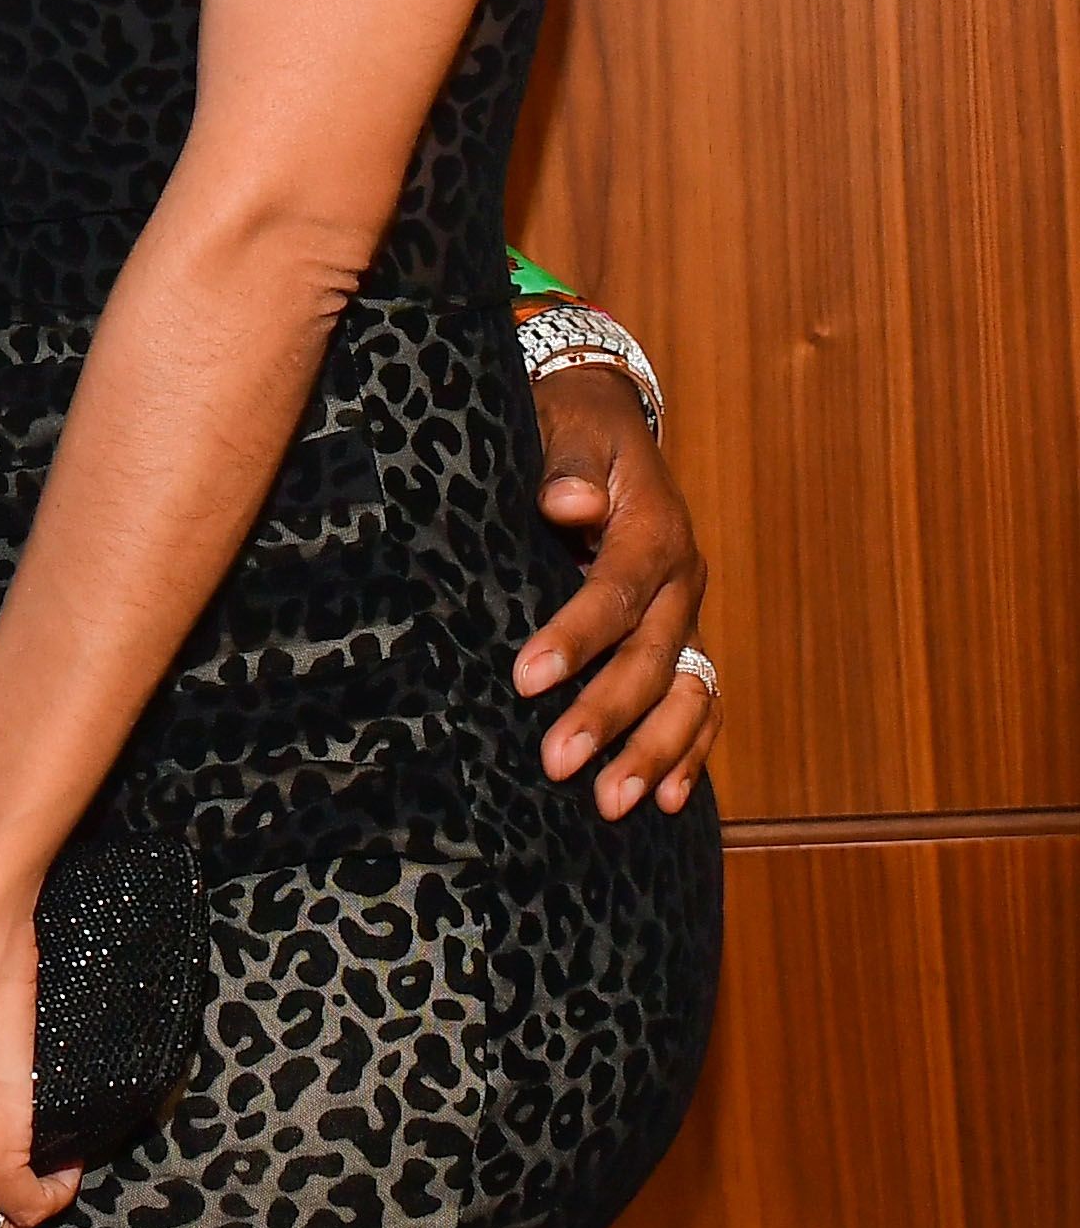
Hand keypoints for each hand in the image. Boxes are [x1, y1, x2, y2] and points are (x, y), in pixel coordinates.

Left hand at [517, 362, 720, 820]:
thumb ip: (566, 463)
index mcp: (653, 528)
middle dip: (607, 715)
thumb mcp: (566, 425)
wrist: (607, 421)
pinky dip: (689, 752)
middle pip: (651, 658)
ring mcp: (686, 614)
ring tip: (612, 806)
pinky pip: (700, 702)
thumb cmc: (574, 425)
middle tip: (557, 763)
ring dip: (653, 753)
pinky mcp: (681, 637)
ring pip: (686, 694)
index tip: (526, 679)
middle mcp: (680, 580)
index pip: (614, 593)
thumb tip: (569, 500)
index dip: (574, 638)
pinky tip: (665, 801)